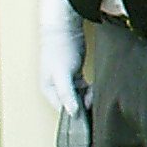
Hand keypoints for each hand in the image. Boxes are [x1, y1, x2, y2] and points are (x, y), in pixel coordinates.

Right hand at [39, 0, 86, 115]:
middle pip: (72, 104)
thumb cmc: (59, 49)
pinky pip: (84, 88)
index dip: (75, 114)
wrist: (65, 29)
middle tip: (95, 102)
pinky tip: (96, 88)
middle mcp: (57, 88)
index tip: (88, 118)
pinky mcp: (76, 74)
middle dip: (84, 106)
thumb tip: (72, 112)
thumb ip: (66, 93)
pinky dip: (91, 90)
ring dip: (89, 97)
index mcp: (50, 90)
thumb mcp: (62, 74)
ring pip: (80, 96)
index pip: (62, 110)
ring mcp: (67, 81)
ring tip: (96, 94)